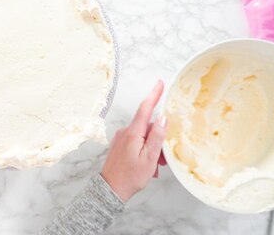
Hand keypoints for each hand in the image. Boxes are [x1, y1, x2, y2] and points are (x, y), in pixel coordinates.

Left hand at [100, 80, 167, 201]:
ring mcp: (121, 139)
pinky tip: (147, 166)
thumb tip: (162, 118)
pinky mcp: (120, 146)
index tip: (160, 83)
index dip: (154, 94)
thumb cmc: (130, 177)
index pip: (145, 108)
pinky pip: (137, 143)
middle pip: (148, 127)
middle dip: (158, 139)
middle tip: (162, 159)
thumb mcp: (149, 158)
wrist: (110, 190)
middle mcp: (125, 132)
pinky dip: (145, 152)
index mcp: (133, 133)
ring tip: (154, 167)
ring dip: (152, 149)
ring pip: (144, 137)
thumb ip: (157, 136)